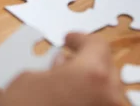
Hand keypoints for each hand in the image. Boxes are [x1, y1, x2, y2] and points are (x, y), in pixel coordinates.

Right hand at [0, 34, 122, 105]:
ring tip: (67, 89)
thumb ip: (53, 69)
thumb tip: (62, 64)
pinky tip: (72, 104)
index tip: (68, 40)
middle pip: (108, 70)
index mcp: (93, 75)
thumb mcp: (28, 81)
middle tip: (66, 63)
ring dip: (91, 88)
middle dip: (88, 64)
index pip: (97, 45)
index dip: (81, 40)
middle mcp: (111, 97)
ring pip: (108, 96)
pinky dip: (91, 104)